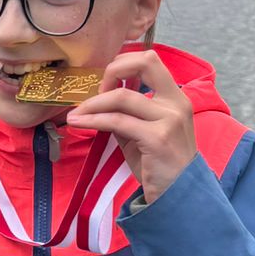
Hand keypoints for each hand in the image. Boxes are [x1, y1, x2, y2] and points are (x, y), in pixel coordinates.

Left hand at [68, 47, 196, 203]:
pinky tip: (79, 123)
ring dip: (92, 103)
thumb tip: (98, 100)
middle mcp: (176, 103)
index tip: (105, 82)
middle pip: (145, 63)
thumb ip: (126, 113)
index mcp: (175, 97)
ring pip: (122, 97)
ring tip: (75, 113)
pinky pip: (117, 121)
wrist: (179, 195)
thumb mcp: (143, 132)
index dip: (123, 63)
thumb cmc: (159, 165)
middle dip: (112, 70)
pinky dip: (93, 120)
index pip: (150, 59)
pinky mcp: (157, 138)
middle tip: (93, 89)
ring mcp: (169, 119)